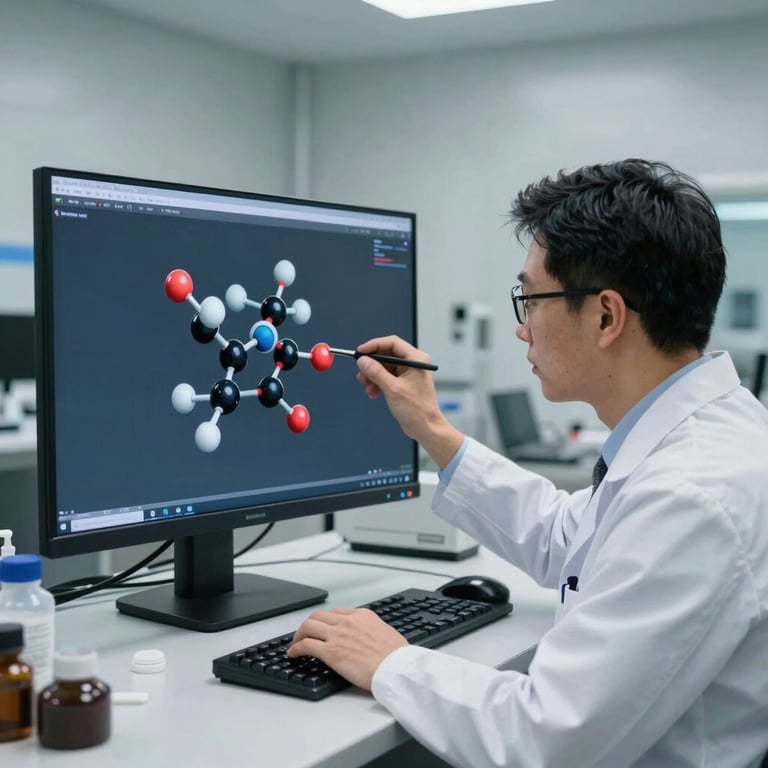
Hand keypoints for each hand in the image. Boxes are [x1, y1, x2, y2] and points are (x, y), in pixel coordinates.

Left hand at [287, 607, 407, 690]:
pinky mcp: (330, 652)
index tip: (322, 627)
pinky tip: (293, 654)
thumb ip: (373, 631)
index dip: (325, 621)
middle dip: (308, 624)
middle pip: (319, 616)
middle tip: (304, 634)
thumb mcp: (386, 633)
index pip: (336, 613)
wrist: (396, 668)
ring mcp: (337, 635)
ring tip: (295, 643)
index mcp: (362, 616)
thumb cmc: (396, 656)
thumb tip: (369, 637)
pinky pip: (305, 645)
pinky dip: (295, 648)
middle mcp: (347, 622)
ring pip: (308, 626)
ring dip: (298, 635)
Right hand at [355, 336, 463, 467]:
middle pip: (387, 355)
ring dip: (373, 376)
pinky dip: (378, 383)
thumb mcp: (393, 389)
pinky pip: (386, 377)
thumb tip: (363, 361)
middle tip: (360, 372)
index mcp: (416, 359)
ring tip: (367, 387)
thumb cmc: (417, 409)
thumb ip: (376, 373)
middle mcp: (413, 363)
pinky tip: (373, 393)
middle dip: (372, 364)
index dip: (374, 345)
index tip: (360, 352)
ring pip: (384, 367)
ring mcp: (408, 373)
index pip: (392, 343)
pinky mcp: (403, 383)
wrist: (425, 427)